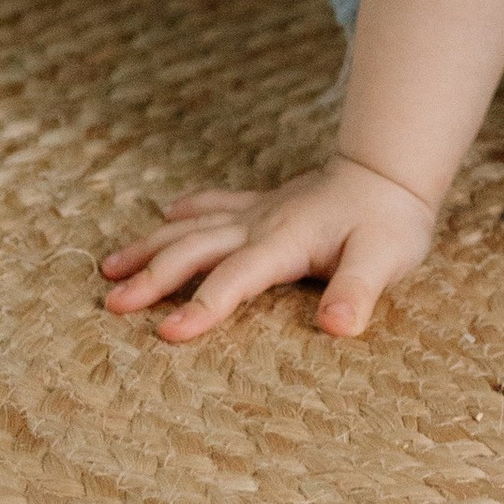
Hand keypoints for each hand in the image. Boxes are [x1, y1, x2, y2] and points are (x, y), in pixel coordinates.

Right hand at [99, 156, 437, 343]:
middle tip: (111, 304)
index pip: (236, 277)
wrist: (393, 169)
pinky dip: (189, 210)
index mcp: (285, 240)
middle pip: (197, 249)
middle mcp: (262, 223)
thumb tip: (338, 328)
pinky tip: (167, 214)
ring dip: (152, 246)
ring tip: (110, 268)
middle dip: (153, 277)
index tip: (166, 334)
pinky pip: (217, 204)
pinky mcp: (266, 204)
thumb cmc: (390, 221)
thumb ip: (358, 291)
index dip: (203, 306)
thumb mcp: (385, 259)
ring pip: (194, 226)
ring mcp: (260, 211)